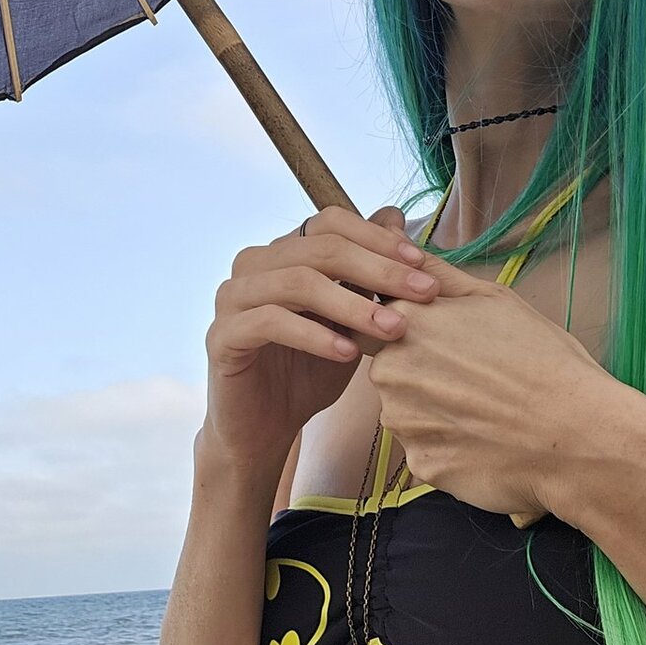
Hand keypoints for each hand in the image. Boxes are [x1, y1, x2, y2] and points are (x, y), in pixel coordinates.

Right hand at [200, 204, 443, 470]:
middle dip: (378, 268)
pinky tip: (347, 353)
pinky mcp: (222, 335)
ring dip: (353, 303)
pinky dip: (314, 335)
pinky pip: (270, 322)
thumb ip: (366, 273)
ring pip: (297, 282)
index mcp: (282, 253)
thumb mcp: (349, 320)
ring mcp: (232, 297)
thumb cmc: (309, 371)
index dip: (377, 238)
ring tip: (394, 329)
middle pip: (320, 248)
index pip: (330, 223)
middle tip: (423, 293)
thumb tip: (394, 215)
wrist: (265, 429)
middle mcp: (253, 265)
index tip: (421, 264)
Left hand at [365, 244, 640, 521]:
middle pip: (393, 369)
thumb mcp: (493, 298)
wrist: (578, 434)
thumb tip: (399, 241)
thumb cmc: (542, 359)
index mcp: (405, 324)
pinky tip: (486, 441)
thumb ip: (435, 274)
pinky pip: (426, 450)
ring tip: (487, 411)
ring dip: (435, 411)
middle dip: (424, 372)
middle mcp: (390, 373)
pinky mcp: (419, 465)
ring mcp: (402, 423)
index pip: (381, 322)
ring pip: (408, 412)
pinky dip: (449, 447)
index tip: (453, 344)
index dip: (417, 332)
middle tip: (478, 379)